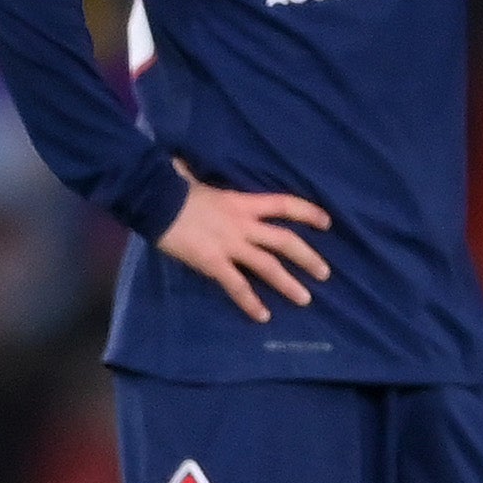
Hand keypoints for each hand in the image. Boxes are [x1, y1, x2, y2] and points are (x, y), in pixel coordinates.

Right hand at [157, 162, 332, 322]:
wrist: (155, 202)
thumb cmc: (175, 188)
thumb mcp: (199, 181)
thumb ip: (201, 178)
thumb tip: (186, 166)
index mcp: (243, 203)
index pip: (284, 204)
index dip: (307, 213)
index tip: (327, 223)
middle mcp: (243, 224)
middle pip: (284, 241)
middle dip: (308, 257)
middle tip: (325, 274)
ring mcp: (230, 245)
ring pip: (268, 266)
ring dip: (289, 284)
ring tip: (305, 300)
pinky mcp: (214, 263)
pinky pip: (237, 286)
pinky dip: (251, 302)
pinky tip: (262, 317)